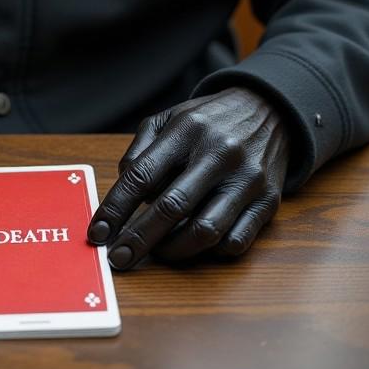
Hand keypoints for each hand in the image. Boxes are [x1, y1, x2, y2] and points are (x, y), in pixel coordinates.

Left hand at [88, 87, 289, 266]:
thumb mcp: (171, 118)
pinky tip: (195, 245)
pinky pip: (235, 241)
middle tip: (119, 258)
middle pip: (171, 207)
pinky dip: (209, 252)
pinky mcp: (268, 201)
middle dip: (138, 239)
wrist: (270, 110)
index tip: (98, 232)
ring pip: (205, 231)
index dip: (116, 208)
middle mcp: (218, 153)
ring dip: (173, 250)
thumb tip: (123, 187)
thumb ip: (141, 149)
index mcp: (187, 129)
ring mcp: (246, 179)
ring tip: (157, 252)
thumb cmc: (210, 120)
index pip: (142, 174)